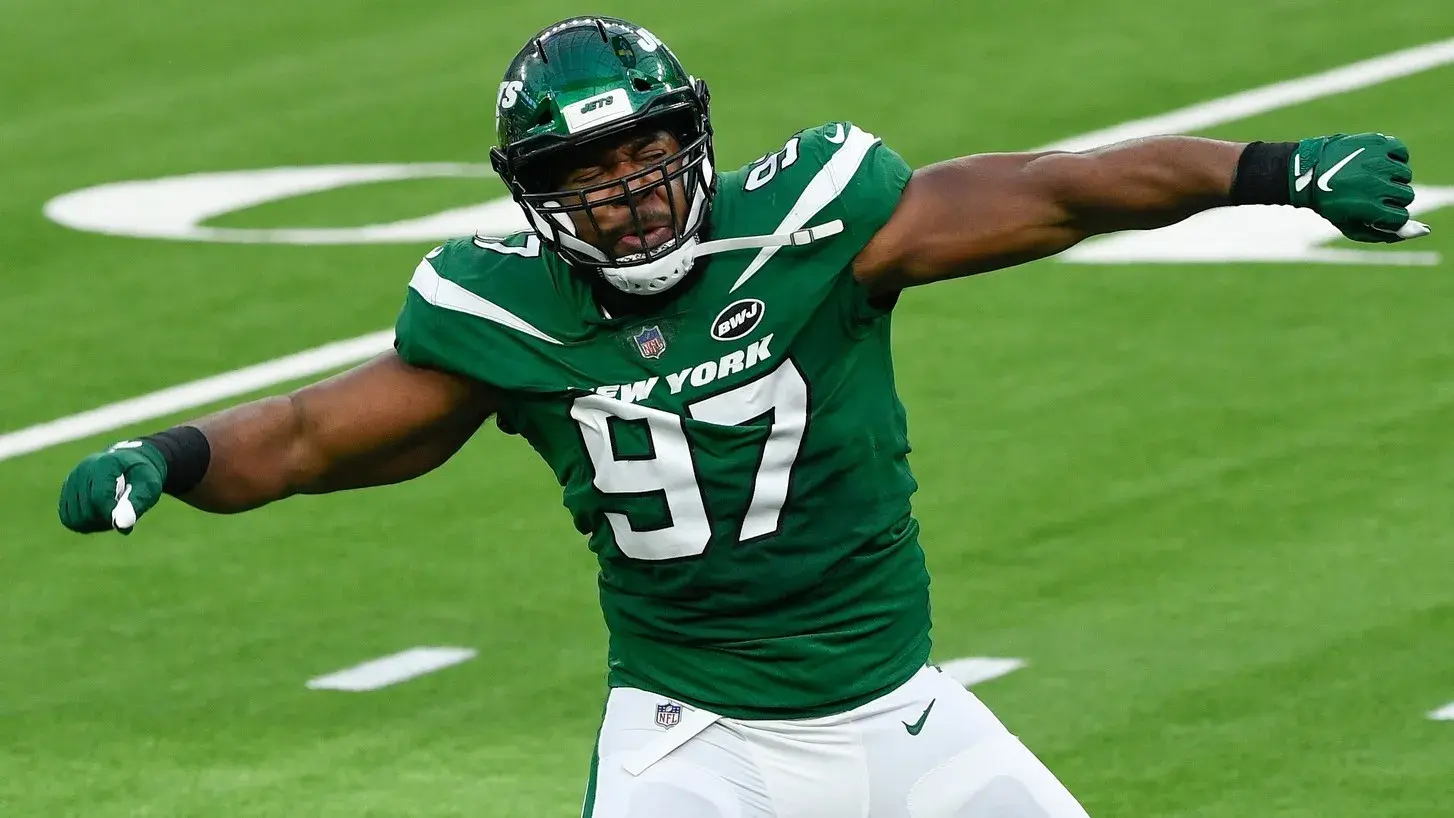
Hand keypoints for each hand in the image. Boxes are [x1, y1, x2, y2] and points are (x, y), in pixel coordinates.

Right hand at [58, 441, 166, 534]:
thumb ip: (136, 504)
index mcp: (104, 465)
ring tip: (111, 513)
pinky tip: (100, 515)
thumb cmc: (142, 476)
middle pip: (86, 511)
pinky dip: (84, 523)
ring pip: (75, 519)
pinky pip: (68, 518)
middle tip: (121, 514)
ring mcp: (71, 481)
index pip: (99, 498)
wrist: (129, 464)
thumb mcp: (148, 487)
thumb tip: (121, 526)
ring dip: (95, 524)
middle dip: (105, 520)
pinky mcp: (66, 491)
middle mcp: (82, 471)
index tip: (125, 521)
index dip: (111, 515)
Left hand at [1290, 133, 1427, 242]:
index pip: (1402, 216)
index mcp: (1369, 207)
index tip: (1378, 211)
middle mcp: (1376, 184)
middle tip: (1374, 193)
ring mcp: (1377, 162)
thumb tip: (1423, 230)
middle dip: (1393, 197)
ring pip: (1406, 174)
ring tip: (1373, 177)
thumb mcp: (1352, 227)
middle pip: (1407, 195)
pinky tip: (1380, 162)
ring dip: (1394, 178)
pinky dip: (1396, 157)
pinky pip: (1402, 152)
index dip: (1391, 216)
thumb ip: (1386, 234)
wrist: (1307, 172)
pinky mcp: (1377, 143)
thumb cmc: (1331, 204)